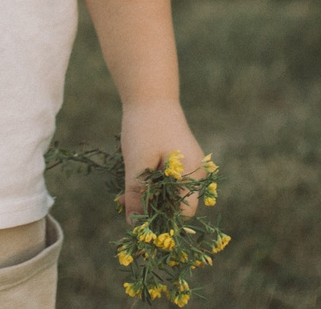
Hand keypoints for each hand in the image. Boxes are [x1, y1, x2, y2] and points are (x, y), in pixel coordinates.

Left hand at [119, 99, 206, 217]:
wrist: (150, 94)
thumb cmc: (145, 128)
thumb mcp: (137, 164)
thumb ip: (136, 195)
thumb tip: (134, 225)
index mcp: (192, 175)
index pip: (184, 213)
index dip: (163, 222)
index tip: (139, 224)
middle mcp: (197, 172)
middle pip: (177, 204)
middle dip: (152, 209)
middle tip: (124, 206)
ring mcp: (190, 164)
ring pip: (170, 192)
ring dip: (149, 196)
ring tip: (123, 196)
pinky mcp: (180, 158)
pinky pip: (168, 180)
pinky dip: (151, 184)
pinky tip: (132, 182)